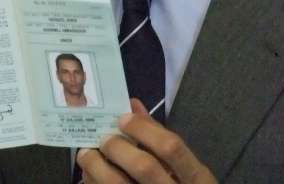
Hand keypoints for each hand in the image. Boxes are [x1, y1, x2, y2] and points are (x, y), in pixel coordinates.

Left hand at [77, 99, 215, 183]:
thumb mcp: (183, 166)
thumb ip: (159, 136)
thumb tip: (133, 106)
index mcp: (196, 177)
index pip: (171, 147)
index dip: (144, 129)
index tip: (123, 118)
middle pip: (145, 167)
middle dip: (118, 148)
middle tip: (103, 138)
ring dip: (97, 169)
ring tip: (86, 155)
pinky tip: (89, 176)